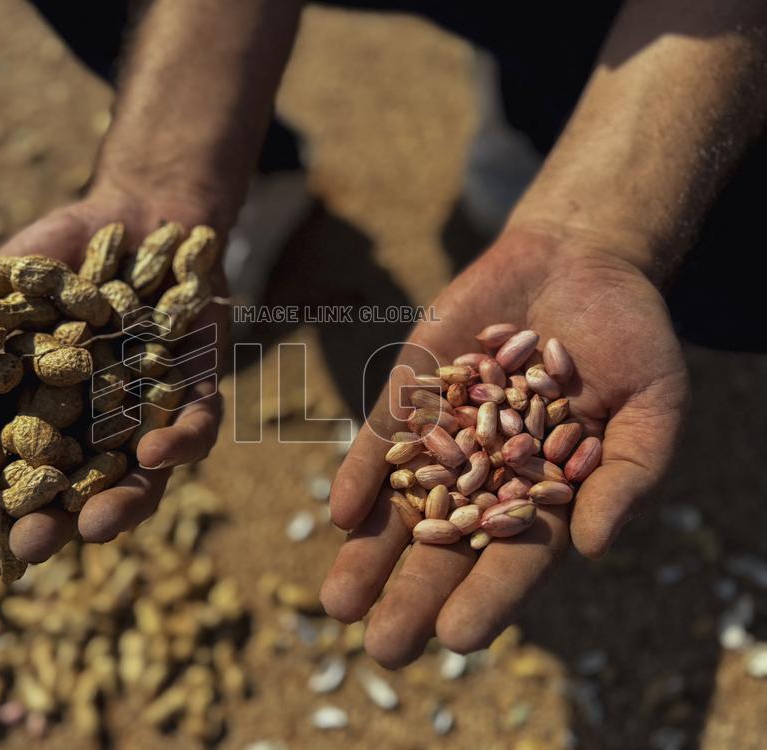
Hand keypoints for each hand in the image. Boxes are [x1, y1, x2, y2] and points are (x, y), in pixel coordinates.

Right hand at [0, 182, 227, 563]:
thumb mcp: (15, 279)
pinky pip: (198, 424)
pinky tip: (159, 452)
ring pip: (143, 474)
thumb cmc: (67, 249)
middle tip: (30, 548)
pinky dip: (182, 441)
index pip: (9, 453)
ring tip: (95, 529)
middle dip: (54, 519)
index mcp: (46, 403)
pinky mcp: (200, 388)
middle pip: (76, 484)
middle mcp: (98, 420)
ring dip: (122, 504)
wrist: (144, 208)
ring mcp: (151, 410)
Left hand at [320, 228, 688, 665]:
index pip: (516, 559)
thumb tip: (593, 548)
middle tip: (383, 648)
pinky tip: (341, 511)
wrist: (576, 264)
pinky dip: (364, 473)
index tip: (458, 639)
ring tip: (338, 602)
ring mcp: (446, 437)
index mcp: (546, 495)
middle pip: (447, 547)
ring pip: (403, 504)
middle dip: (413, 595)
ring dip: (369, 551)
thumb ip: (625, 476)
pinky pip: (385, 439)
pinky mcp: (415, 394)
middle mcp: (487, 476)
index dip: (489, 598)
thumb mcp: (652, 406)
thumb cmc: (628, 342)